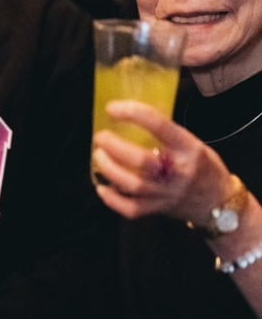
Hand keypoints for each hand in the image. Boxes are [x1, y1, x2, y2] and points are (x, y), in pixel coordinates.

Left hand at [92, 99, 238, 225]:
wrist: (219, 202)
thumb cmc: (202, 167)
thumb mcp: (192, 144)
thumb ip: (166, 135)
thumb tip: (129, 120)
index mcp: (189, 149)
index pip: (160, 126)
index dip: (134, 114)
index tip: (113, 108)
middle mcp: (179, 171)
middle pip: (142, 160)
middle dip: (115, 146)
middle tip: (101, 137)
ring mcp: (167, 193)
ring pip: (133, 184)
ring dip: (109, 169)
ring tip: (99, 156)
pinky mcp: (158, 209)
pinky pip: (131, 208)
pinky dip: (112, 199)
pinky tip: (102, 187)